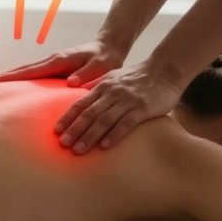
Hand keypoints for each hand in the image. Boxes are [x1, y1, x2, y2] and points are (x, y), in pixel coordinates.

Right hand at [0, 41, 124, 85]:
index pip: (32, 70)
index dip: (13, 76)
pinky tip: (17, 86)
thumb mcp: (100, 67)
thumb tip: (69, 83)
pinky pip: (35, 73)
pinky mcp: (55, 68)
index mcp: (59, 61)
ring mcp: (52, 63)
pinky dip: (23, 78)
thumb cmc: (105, 58)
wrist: (109, 46)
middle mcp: (52, 61)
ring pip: (28, 71)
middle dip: (6, 76)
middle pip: (24, 69)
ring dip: (12, 76)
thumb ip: (86, 75)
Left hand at [56, 61, 181, 153]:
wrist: (165, 70)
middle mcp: (112, 93)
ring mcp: (127, 101)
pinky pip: (126, 123)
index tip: (56, 131)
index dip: (68, 117)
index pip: (80, 103)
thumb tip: (78, 91)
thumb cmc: (137, 76)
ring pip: (104, 120)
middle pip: (89, 114)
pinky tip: (104, 146)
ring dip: (89, 136)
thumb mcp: (113, 76)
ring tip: (78, 150)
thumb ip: (96, 85)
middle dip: (74, 130)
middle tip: (63, 144)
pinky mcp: (143, 108)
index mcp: (103, 87)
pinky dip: (114, 135)